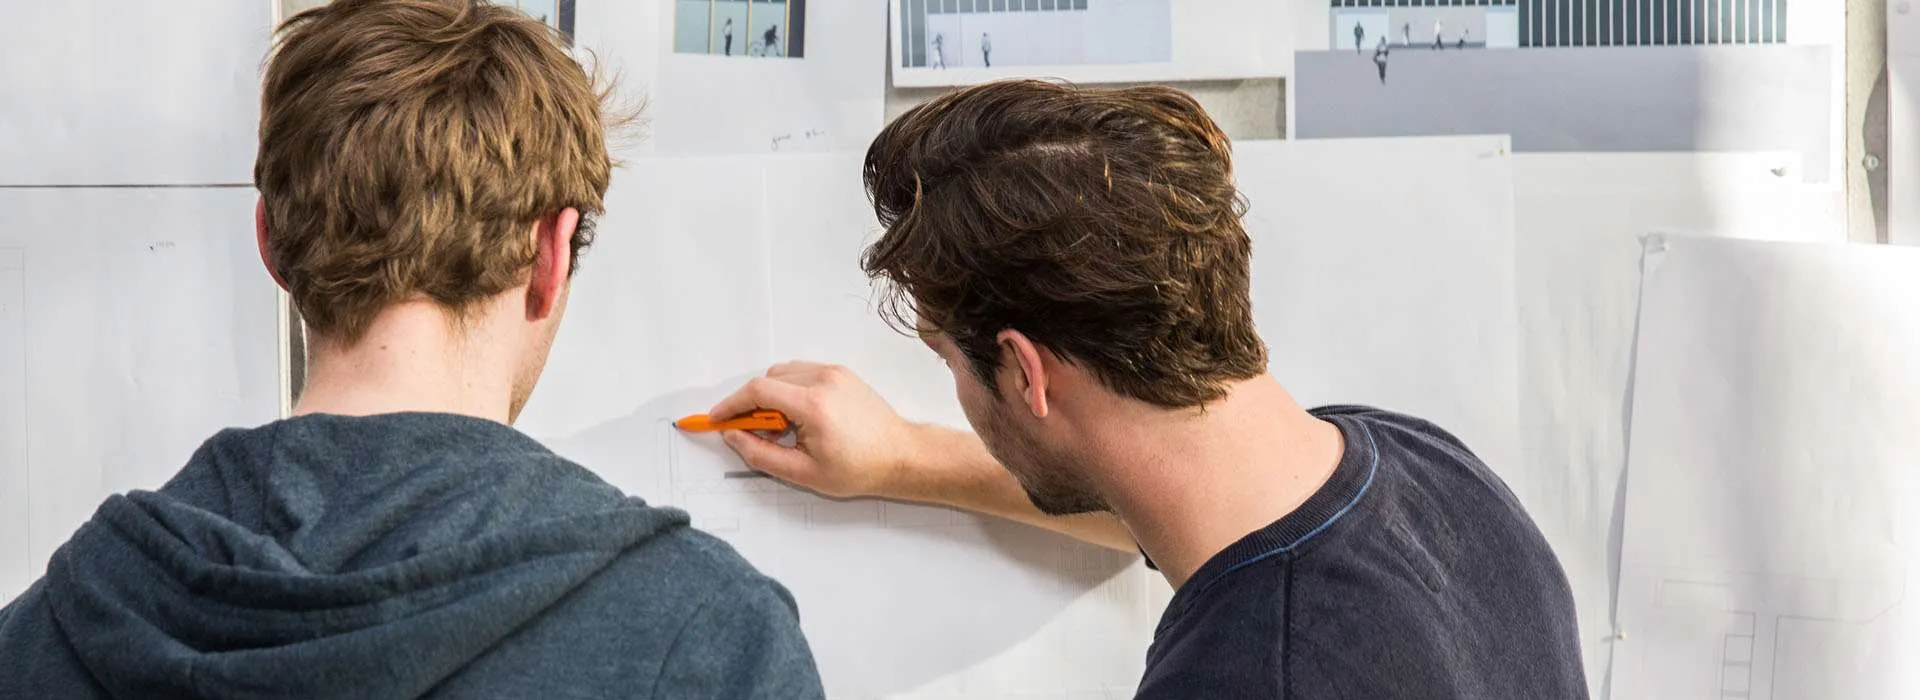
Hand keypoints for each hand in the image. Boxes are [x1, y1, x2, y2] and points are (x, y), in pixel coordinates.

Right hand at [707, 362, 922, 499]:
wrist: (900, 456)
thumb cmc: (859, 468)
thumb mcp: (803, 472)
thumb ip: (761, 454)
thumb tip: (734, 437)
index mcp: (813, 404)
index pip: (758, 391)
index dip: (731, 405)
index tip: (717, 419)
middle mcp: (823, 380)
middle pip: (768, 380)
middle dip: (751, 405)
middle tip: (753, 433)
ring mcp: (834, 373)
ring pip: (783, 373)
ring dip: (771, 396)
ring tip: (781, 429)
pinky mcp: (841, 373)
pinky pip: (802, 373)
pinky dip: (790, 390)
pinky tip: (798, 417)